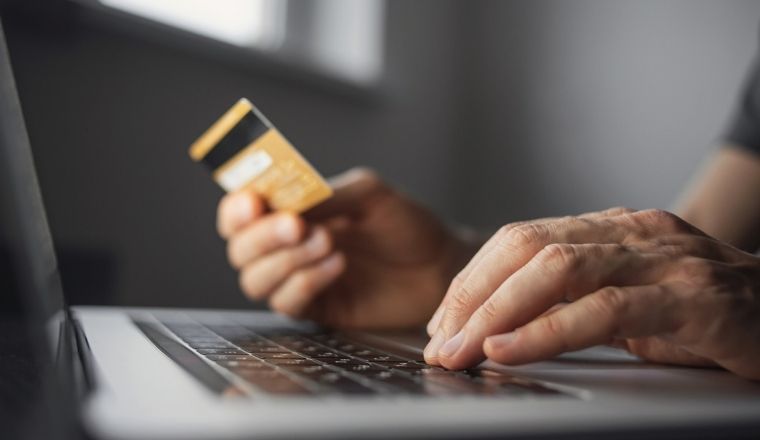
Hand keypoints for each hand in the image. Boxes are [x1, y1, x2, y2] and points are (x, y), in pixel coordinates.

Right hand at [217, 168, 475, 328]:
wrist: (439, 264)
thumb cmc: (405, 224)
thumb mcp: (367, 193)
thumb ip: (324, 195)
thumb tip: (283, 201)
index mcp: (292, 212)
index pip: (240, 213)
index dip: (236, 209)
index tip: (254, 203)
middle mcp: (287, 247)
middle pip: (239, 248)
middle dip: (262, 235)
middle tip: (297, 225)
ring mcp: (299, 280)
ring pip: (255, 279)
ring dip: (285, 260)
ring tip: (328, 243)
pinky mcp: (317, 309)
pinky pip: (286, 303)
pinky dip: (305, 282)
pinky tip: (337, 266)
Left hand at [424, 208, 759, 379]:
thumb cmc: (703, 312)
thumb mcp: (628, 300)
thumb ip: (573, 302)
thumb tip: (502, 326)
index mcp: (610, 229)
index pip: (521, 239)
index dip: (473, 279)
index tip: (442, 320)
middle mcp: (632, 232)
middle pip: (527, 247)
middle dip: (472, 295)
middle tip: (439, 341)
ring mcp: (663, 259)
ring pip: (557, 269)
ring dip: (496, 312)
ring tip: (460, 349)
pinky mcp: (692, 297)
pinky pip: (603, 310)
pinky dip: (547, 332)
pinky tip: (508, 350)